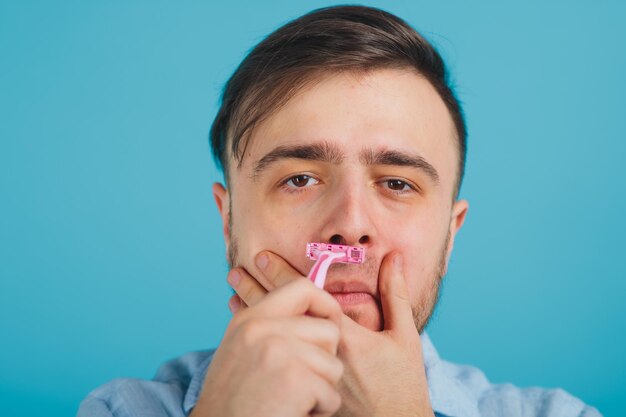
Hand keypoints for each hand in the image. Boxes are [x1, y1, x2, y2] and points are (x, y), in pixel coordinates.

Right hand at [190, 277, 343, 416]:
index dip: (325, 305)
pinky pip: (331, 395)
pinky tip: (292, 414)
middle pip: (328, 331)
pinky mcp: (294, 379)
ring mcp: (278, 351)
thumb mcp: (241, 350)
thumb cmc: (232, 403)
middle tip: (300, 382)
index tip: (330, 325)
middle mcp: (262, 328)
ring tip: (292, 401)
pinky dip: (319, 412)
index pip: (303, 288)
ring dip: (320, 391)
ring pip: (333, 366)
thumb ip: (271, 328)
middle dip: (324, 361)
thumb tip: (309, 311)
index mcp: (250, 319)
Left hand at [230, 251, 434, 416]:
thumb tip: (394, 257)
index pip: (303, 296)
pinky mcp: (302, 390)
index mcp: (343, 336)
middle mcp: (318, 354)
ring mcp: (306, 374)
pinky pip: (272, 359)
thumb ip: (395, 295)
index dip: (280, 273)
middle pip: (279, 315)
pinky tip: (248, 331)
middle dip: (256, 290)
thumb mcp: (403, 338)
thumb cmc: (402, 387)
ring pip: (272, 337)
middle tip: (236, 273)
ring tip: (233, 297)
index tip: (261, 257)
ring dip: (252, 315)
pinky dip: (260, 341)